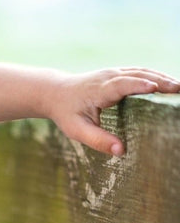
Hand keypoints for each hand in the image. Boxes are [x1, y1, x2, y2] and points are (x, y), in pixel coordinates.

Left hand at [44, 66, 178, 156]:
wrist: (56, 92)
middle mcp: (109, 77)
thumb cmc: (66, 113)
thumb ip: (98, 141)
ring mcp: (114, 72)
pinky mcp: (118, 73)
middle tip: (179, 89)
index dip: (138, 85)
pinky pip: (140, 72)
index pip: (122, 85)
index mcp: (99, 90)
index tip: (155, 88)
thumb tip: (121, 151)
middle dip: (160, 80)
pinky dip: (156, 76)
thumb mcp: (77, 131)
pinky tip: (168, 84)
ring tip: (179, 87)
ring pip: (142, 71)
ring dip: (162, 77)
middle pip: (138, 75)